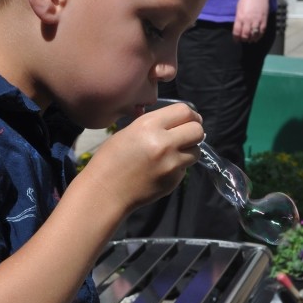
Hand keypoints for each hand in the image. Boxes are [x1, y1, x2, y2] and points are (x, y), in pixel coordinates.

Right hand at [85, 103, 203, 216]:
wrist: (105, 191)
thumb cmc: (110, 159)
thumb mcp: (129, 132)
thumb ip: (155, 125)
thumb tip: (176, 124)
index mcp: (149, 125)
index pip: (185, 111)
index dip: (191, 115)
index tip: (190, 120)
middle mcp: (164, 143)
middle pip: (197, 130)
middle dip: (194, 132)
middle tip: (186, 136)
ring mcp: (171, 164)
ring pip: (196, 151)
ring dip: (189, 150)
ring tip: (172, 154)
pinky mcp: (173, 181)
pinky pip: (184, 168)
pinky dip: (177, 167)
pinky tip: (160, 170)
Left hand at [233, 0, 269, 42]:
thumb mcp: (238, 8)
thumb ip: (238, 19)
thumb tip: (239, 28)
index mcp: (240, 17)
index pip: (237, 32)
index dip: (236, 38)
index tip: (236, 40)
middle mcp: (248, 20)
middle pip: (245, 35)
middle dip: (243, 40)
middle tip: (243, 40)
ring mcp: (257, 20)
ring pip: (254, 35)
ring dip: (251, 39)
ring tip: (249, 40)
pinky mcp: (264, 19)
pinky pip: (262, 31)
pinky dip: (259, 36)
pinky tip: (257, 38)